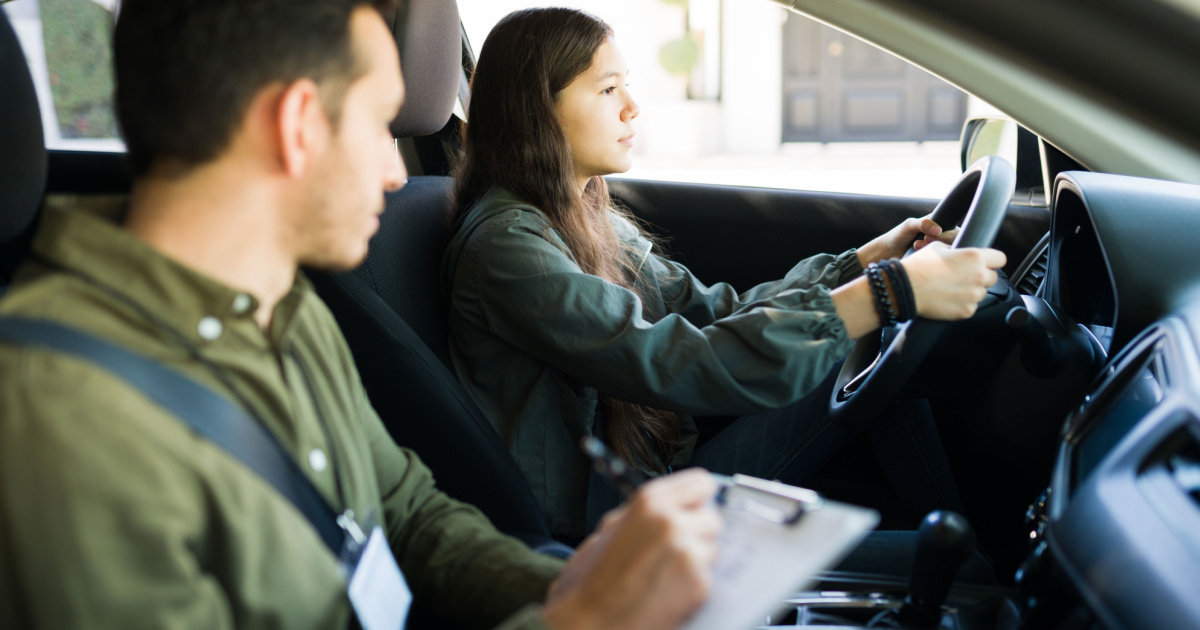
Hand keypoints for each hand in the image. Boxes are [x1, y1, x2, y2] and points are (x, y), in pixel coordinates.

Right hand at [542, 469, 721, 629]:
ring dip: (697, 560)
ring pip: (713, 549)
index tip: (696, 507)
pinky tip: (668, 591)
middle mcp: (672, 523)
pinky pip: (709, 578)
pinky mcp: (698, 585)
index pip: (701, 483)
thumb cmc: (589, 584)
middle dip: (698, 533)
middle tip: (675, 549)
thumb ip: (643, 513)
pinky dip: (693, 586)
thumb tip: (667, 505)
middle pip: (712, 518)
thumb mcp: (608, 530)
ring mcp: (688, 554)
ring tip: (666, 574)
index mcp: (649, 503)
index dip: (698, 499)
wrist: (588, 624)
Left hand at [858, 214, 958, 264]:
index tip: (930, 235)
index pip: (956, 230)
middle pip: (955, 242)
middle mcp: (943, 237)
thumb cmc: (898, 236)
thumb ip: (923, 224)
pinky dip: (931, 259)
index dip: (947, 234)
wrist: (887, 253)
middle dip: (940, 241)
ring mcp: (940, 250)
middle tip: (924, 239)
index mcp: (941, 224)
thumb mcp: (909, 225)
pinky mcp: (935, 262)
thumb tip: (938, 229)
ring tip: (917, 244)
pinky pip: (941, 263)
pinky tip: (917, 252)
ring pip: (949, 253)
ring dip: (934, 249)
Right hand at [901, 241, 1006, 319]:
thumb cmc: (918, 267)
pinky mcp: (966, 311)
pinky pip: (971, 306)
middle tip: (963, 276)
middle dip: (981, 276)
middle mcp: (979, 276)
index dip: (992, 260)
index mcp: (974, 257)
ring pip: (981, 293)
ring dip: (971, 290)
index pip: (1000, 258)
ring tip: (952, 288)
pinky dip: (962, 303)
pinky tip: (948, 298)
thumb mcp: (937, 248)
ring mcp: (974, 295)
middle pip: (992, 277)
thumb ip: (955, 250)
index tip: (986, 263)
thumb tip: (959, 253)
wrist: (904, 289)